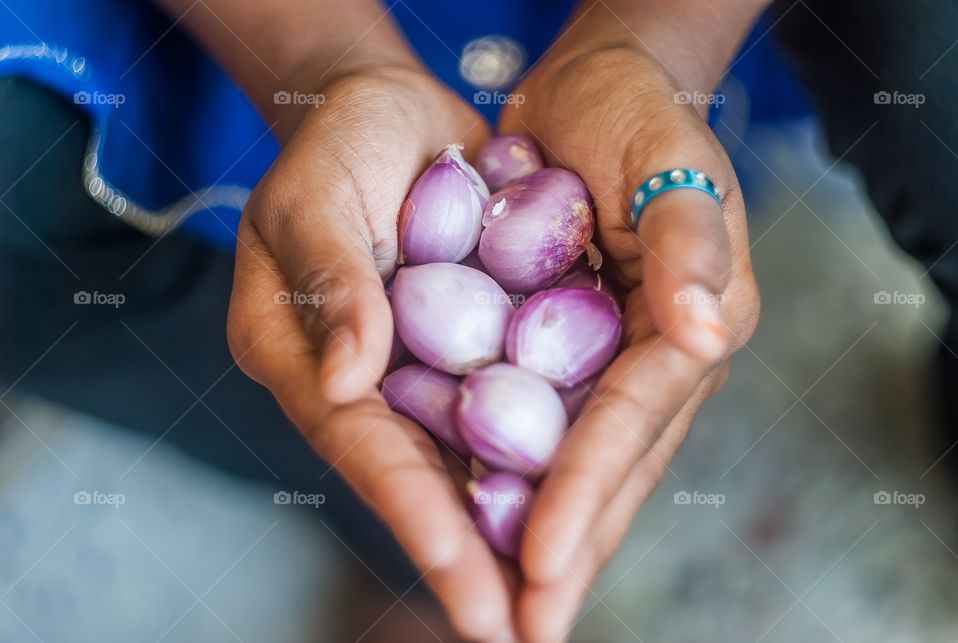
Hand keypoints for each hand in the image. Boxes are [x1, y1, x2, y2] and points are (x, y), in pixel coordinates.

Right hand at [226, 67, 517, 641]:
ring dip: (514, 527)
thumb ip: (329, 283)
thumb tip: (347, 383)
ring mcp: (423, 370)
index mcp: (303, 359)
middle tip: (518, 630)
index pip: (364, 444)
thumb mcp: (313, 198)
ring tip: (554, 596)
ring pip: (471, 460)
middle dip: (471, 556)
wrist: (393, 115)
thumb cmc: (337, 145)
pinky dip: (544, 458)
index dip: (413, 510)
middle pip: (422, 476)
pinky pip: (511, 408)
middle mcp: (366, 382)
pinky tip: (584, 505)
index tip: (462, 575)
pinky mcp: (474, 347)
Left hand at [500, 46, 760, 640]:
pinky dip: (517, 481)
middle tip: (525, 631)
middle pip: (611, 470)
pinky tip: (483, 524)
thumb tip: (709, 332)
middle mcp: (657, 360)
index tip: (540, 561)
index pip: (632, 425)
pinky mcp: (569, 351)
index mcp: (692, 325)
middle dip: (569, 553)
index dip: (586, 493)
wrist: (595, 88)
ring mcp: (613, 362)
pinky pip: (545, 429)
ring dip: (543, 539)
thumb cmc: (636, 113)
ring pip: (579, 466)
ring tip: (507, 608)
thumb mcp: (670, 160)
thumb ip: (690, 243)